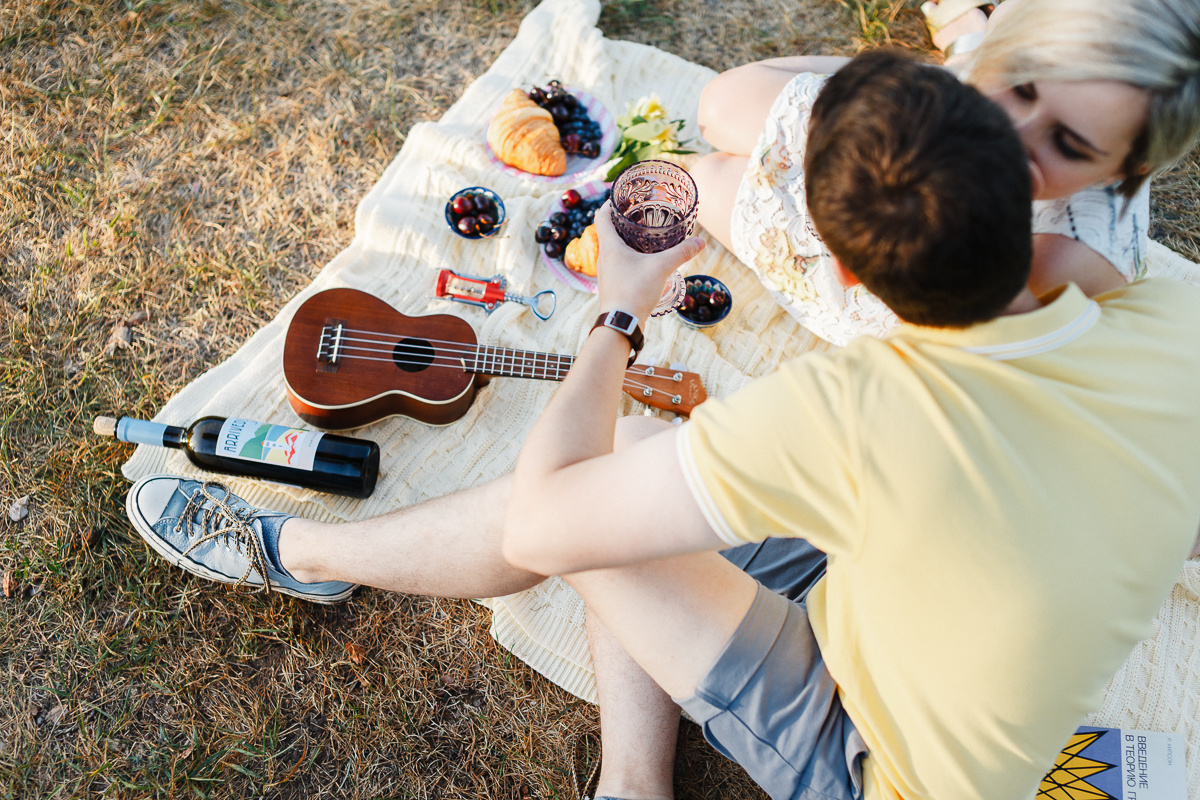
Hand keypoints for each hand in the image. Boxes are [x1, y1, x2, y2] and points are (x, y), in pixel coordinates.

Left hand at [593, 201, 704, 321]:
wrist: (621, 323)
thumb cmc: (634, 291)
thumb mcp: (661, 268)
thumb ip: (681, 253)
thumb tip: (700, 242)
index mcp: (610, 246)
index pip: (601, 216)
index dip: (610, 204)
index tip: (622, 197)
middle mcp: (603, 258)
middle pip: (608, 232)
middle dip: (622, 221)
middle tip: (639, 214)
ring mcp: (606, 273)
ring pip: (613, 250)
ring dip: (624, 240)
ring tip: (643, 236)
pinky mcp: (612, 285)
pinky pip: (617, 264)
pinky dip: (627, 257)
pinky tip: (643, 262)